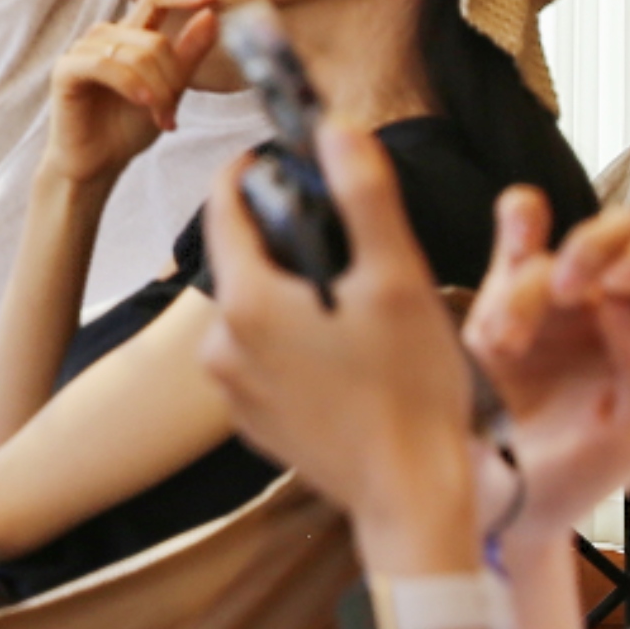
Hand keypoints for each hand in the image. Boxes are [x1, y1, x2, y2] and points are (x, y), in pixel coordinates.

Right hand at [44, 0, 219, 192]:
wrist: (97, 163)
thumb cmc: (128, 127)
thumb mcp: (169, 90)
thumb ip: (188, 54)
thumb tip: (211, 15)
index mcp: (131, 35)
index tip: (209, 0)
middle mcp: (106, 37)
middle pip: (153, 39)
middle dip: (172, 77)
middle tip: (172, 110)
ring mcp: (83, 50)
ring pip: (134, 53)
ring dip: (155, 88)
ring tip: (160, 117)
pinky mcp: (66, 70)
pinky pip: (104, 64)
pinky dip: (129, 84)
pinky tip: (142, 103)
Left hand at [198, 122, 484, 556]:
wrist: (409, 496)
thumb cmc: (409, 389)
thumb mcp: (396, 279)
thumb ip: (364, 197)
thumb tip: (335, 131)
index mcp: (246, 301)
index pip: (224, 209)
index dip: (248, 172)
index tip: (273, 152)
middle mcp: (220, 346)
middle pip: (242, 261)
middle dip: (283, 237)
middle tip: (341, 233)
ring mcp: (233, 390)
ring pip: (253, 312)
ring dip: (290, 293)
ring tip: (352, 299)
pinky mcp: (253, 423)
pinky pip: (263, 359)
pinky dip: (293, 342)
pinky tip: (344, 352)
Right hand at [460, 201, 629, 548]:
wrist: (499, 499)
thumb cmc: (577, 478)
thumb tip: (617, 305)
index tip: (612, 290)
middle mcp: (620, 306)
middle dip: (595, 248)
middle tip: (563, 290)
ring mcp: (563, 296)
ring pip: (560, 241)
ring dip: (528, 284)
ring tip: (506, 342)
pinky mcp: (506, 291)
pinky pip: (520, 225)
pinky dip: (518, 217)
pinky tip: (516, 233)